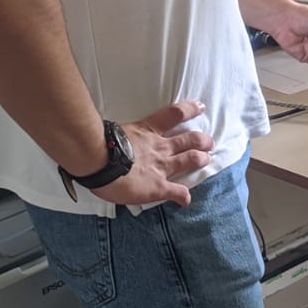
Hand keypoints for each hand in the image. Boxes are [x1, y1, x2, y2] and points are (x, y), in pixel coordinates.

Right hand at [93, 100, 214, 208]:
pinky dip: (184, 196)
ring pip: (191, 159)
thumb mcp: (115, 132)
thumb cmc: (99, 145)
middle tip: (208, 142)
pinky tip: (186, 200)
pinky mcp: (159, 186)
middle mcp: (160, 147)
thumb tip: (112, 135)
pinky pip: (177, 192)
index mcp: (148, 131)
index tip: (201, 108)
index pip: (174, 114)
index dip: (190, 110)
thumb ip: (121, 134)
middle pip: (190, 139)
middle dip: (202, 140)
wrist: (100, 162)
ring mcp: (162, 166)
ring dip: (201, 159)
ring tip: (206, 159)